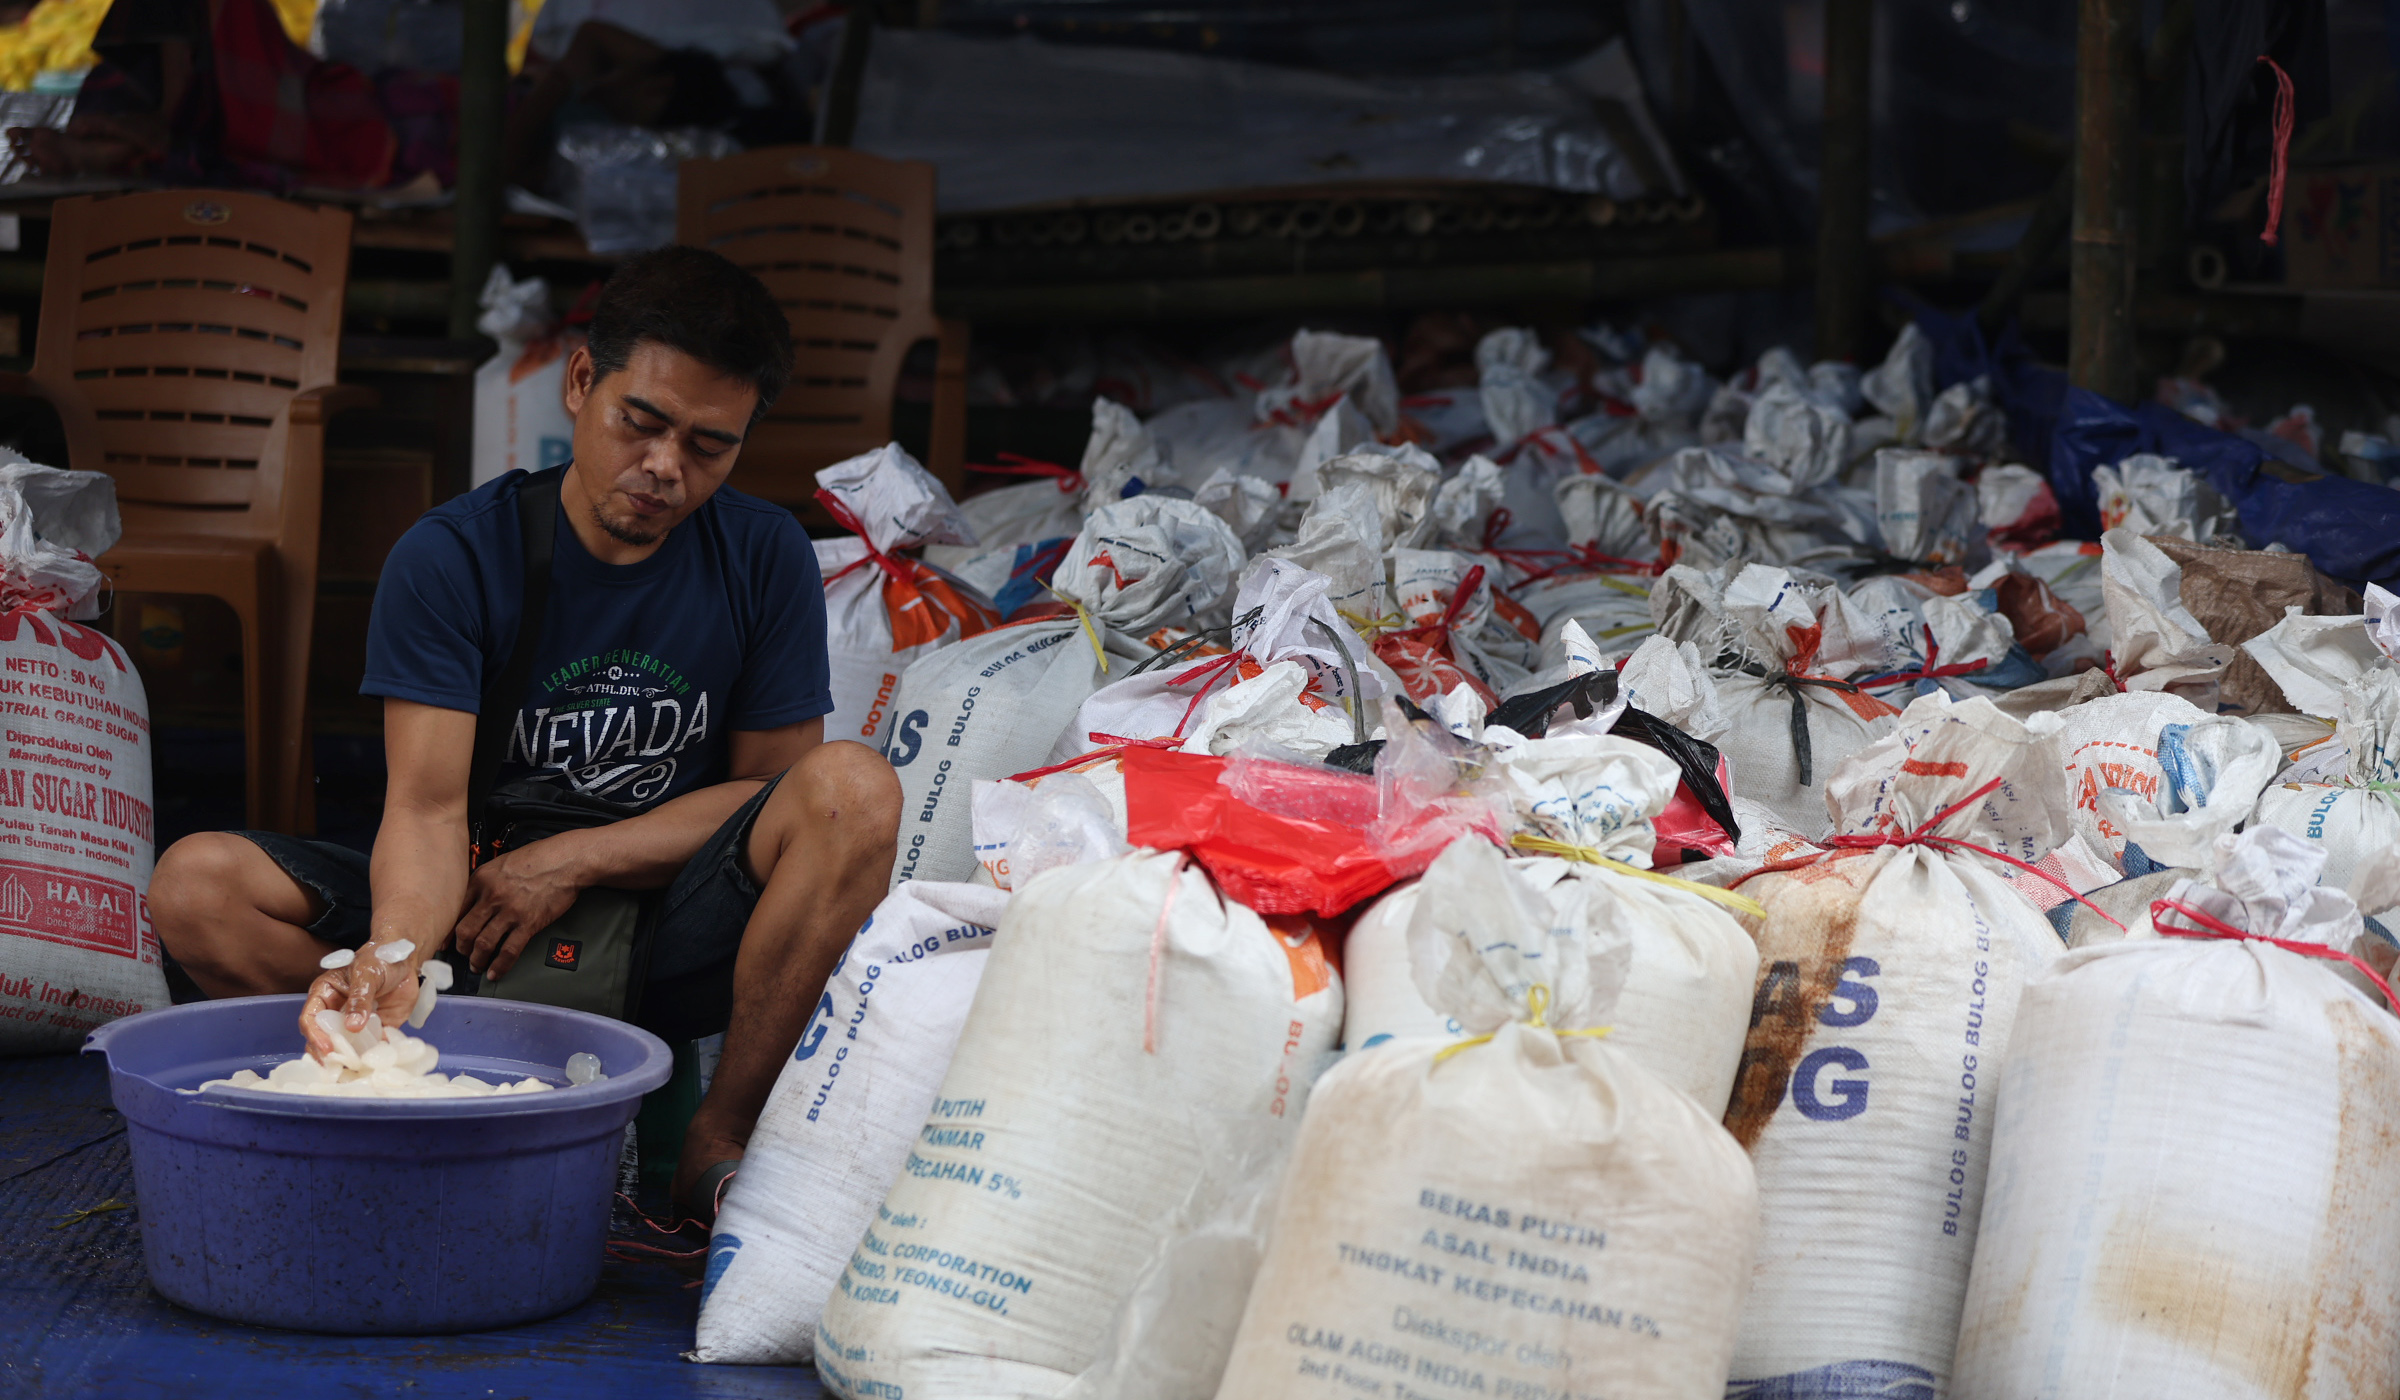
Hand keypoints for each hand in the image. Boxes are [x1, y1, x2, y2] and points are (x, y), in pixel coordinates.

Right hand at [299, 943, 421, 1058]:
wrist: (405, 960)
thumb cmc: (379, 959)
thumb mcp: (367, 974)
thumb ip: (360, 998)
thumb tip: (352, 1026)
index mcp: (324, 996)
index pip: (310, 1019)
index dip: (315, 1035)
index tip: (327, 1048)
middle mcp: (335, 1013)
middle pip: (323, 1039)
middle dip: (327, 1054)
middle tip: (336, 1067)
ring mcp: (354, 1024)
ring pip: (346, 1047)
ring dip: (350, 1058)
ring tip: (356, 1069)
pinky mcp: (375, 1030)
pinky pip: (371, 1046)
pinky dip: (373, 1055)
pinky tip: (377, 1061)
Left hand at [451, 835, 589, 981]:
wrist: (566, 861)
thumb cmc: (539, 859)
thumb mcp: (502, 864)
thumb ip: (485, 883)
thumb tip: (475, 902)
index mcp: (481, 879)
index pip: (455, 911)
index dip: (448, 931)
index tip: (446, 942)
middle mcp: (491, 896)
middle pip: (465, 931)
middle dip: (462, 948)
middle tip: (464, 955)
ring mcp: (510, 911)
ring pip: (483, 944)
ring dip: (477, 960)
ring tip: (477, 966)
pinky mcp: (528, 923)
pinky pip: (509, 951)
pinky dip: (500, 966)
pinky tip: (495, 973)